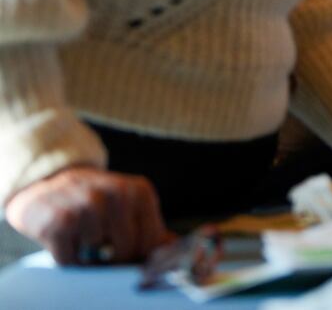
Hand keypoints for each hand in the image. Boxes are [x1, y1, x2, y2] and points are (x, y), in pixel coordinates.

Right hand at [4, 166, 171, 264]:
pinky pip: (72, 259)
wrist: (49, 182)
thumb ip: (149, 227)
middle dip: (116, 258)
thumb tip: (172, 246)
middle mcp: (116, 194)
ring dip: (90, 254)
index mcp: (140, 191)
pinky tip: (67, 241)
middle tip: (105, 252)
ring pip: (99, 254)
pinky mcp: (59, 221)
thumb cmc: (95, 202)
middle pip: (128, 249)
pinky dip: (69, 258)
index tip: (131, 257)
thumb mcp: (127, 206)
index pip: (152, 239)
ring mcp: (87, 206)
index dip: (141, 255)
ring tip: (84, 236)